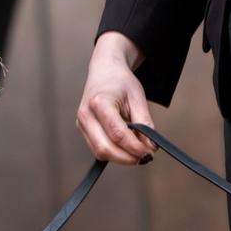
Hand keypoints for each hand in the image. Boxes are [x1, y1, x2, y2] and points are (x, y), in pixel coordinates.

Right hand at [76, 32, 156, 164]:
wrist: (104, 71)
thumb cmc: (121, 83)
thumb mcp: (138, 99)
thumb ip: (144, 124)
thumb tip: (150, 147)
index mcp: (99, 103)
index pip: (117, 134)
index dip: (134, 147)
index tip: (149, 153)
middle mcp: (86, 115)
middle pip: (104, 148)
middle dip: (126, 158)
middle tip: (144, 158)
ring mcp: (81, 123)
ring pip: (99, 152)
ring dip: (119, 157)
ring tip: (136, 153)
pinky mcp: (82, 129)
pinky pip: (96, 148)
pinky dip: (112, 152)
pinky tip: (124, 148)